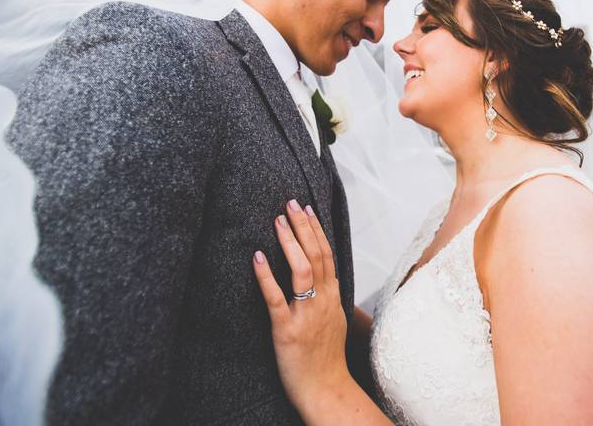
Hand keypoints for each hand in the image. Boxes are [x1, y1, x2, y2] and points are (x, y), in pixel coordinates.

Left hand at [253, 199, 350, 411]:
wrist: (325, 389)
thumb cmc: (326, 358)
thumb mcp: (334, 320)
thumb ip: (328, 297)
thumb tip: (321, 279)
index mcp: (333, 297)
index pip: (327, 255)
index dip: (316, 229)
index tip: (306, 209)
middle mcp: (323, 301)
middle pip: (316, 255)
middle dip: (303, 226)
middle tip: (290, 203)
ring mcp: (306, 315)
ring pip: (302, 270)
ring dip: (289, 242)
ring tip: (277, 220)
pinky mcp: (287, 330)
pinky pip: (276, 298)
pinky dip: (266, 276)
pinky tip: (257, 257)